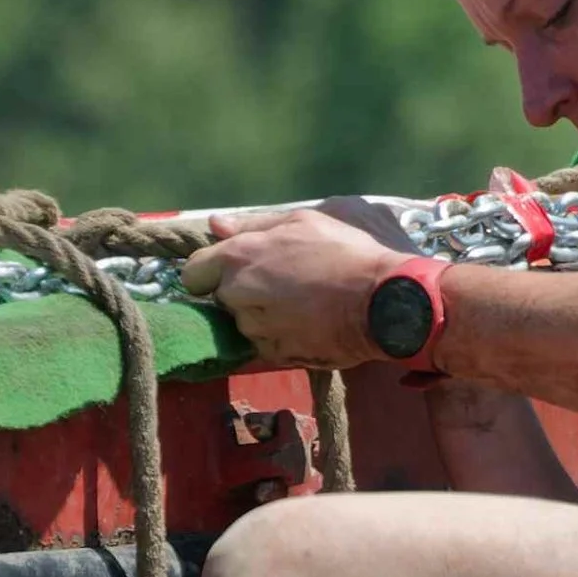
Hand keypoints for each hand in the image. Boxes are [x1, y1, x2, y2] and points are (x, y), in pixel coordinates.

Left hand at [181, 208, 403, 367]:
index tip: (232, 269)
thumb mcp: (302, 221)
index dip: (210, 270)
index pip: (193, 273)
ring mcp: (257, 329)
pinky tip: (309, 322)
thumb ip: (252, 225)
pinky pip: (266, 344)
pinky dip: (281, 336)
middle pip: (223, 298)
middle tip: (282, 281)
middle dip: (243, 291)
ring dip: (263, 315)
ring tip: (302, 302)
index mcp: (239, 257)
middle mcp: (239, 295)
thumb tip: (214, 226)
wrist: (384, 302)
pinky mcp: (277, 355)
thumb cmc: (346, 251)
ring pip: (246, 322)